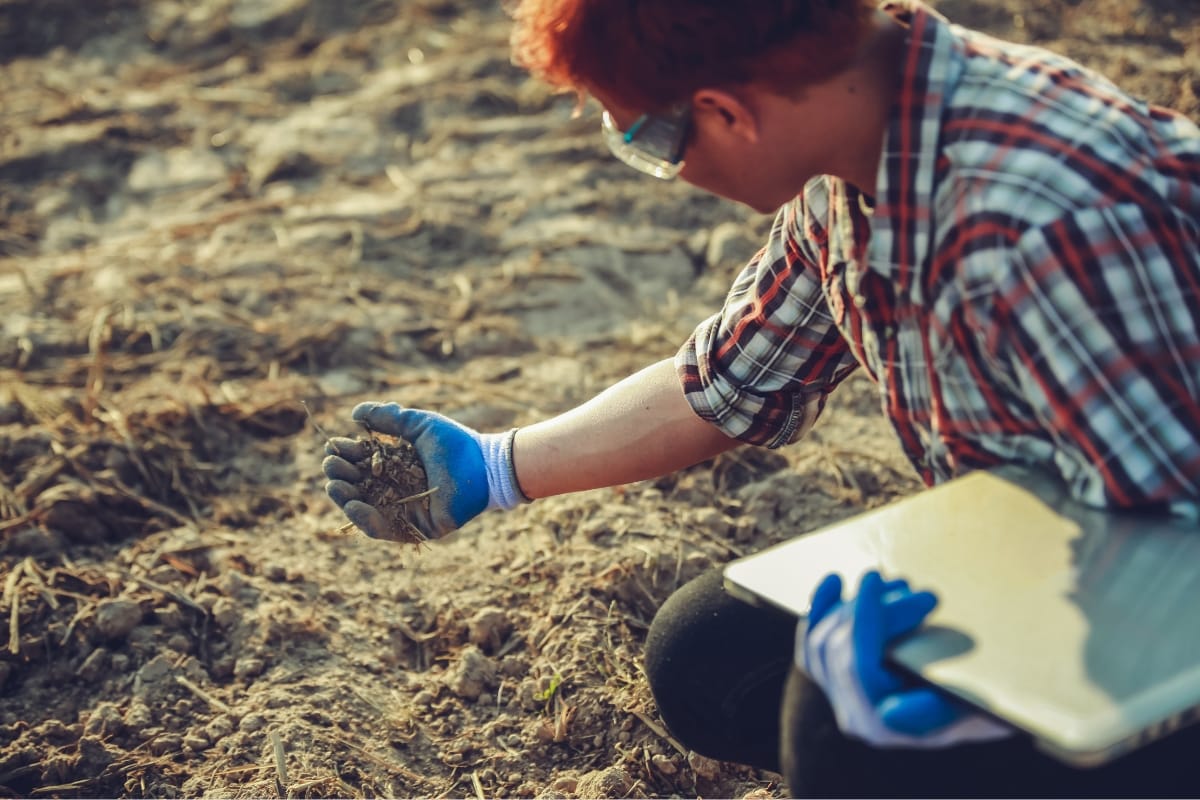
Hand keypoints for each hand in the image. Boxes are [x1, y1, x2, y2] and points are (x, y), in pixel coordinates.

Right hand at [323, 402, 524, 539]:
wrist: (482, 465)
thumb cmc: (454, 443)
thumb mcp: (417, 425)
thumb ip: (388, 418)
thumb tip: (354, 414)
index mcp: (394, 466)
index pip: (361, 463)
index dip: (345, 456)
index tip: (333, 447)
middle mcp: (395, 489)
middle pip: (358, 486)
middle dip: (341, 476)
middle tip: (331, 465)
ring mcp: (403, 510)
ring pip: (365, 508)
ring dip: (345, 498)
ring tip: (334, 485)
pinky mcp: (414, 529)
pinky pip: (383, 528)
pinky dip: (365, 518)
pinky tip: (353, 504)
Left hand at [800, 570, 1012, 747]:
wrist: (988, 706)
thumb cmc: (988, 703)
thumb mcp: (977, 705)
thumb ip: (935, 709)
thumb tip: (887, 711)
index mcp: (885, 726)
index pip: (857, 666)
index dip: (862, 617)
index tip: (878, 579)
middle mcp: (856, 718)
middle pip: (842, 646)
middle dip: (877, 606)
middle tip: (919, 589)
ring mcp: (842, 699)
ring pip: (823, 640)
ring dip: (855, 604)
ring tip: (898, 584)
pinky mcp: (836, 681)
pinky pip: (811, 644)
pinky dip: (819, 610)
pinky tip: (833, 580)